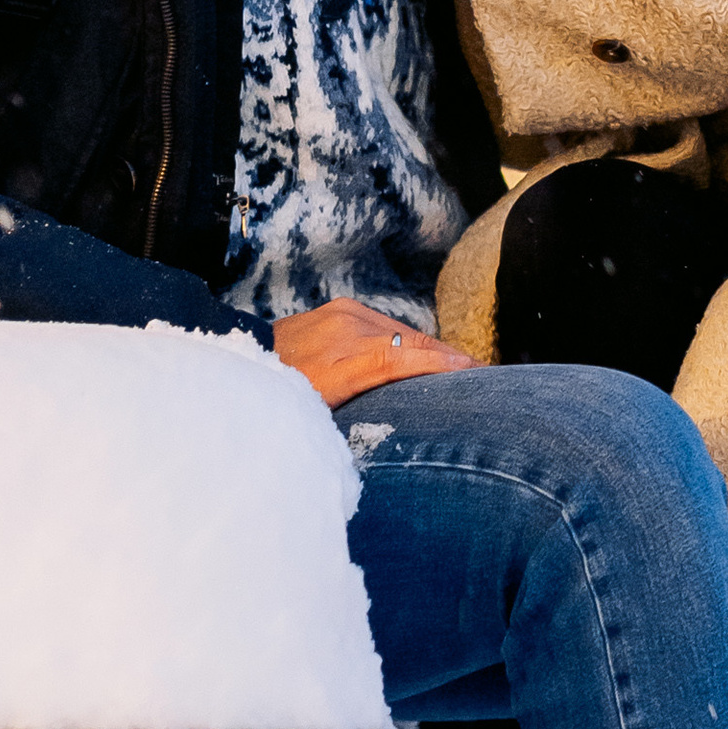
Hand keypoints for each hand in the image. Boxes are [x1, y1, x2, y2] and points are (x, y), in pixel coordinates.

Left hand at [270, 300, 483, 405]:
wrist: (246, 358)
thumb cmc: (282, 397)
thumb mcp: (321, 413)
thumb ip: (363, 407)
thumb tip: (402, 421)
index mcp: (343, 359)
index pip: (405, 357)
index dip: (442, 365)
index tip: (474, 372)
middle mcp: (347, 328)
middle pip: (412, 341)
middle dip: (448, 357)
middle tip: (481, 373)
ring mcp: (345, 313)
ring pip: (403, 332)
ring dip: (430, 349)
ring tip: (459, 366)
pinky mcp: (343, 308)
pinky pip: (386, 325)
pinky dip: (408, 341)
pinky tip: (423, 353)